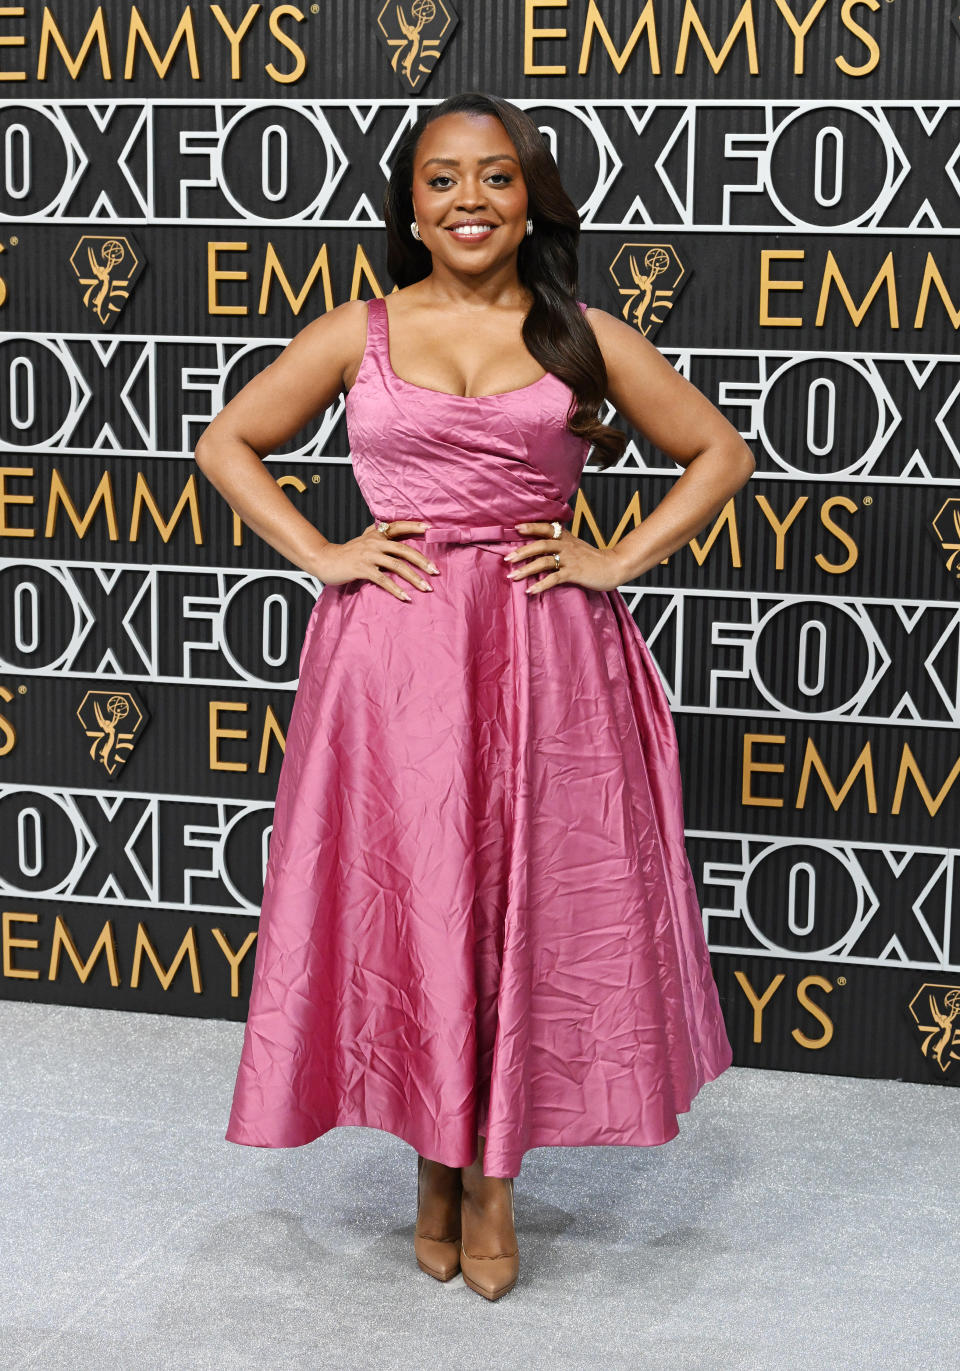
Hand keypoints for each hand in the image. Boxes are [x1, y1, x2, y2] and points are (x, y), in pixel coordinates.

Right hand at [313, 520, 439, 601]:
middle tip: (435, 571)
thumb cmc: (346, 553)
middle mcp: (374, 542)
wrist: (325, 559)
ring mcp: (368, 555)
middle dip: (422, 561)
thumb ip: (377, 535)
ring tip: (426, 587)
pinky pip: (383, 580)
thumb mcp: (363, 540)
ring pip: (397, 566)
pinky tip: (405, 597)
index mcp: (376, 534)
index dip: (414, 526)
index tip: (430, 528)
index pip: (398, 527)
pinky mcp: (362, 569)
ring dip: (414, 578)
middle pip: (404, 550)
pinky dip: (396, 589)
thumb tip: (391, 530)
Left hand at [503, 522, 626, 594]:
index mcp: (567, 538)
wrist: (614, 566)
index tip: (516, 528)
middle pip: (541, 544)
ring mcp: (571, 559)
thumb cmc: (594, 559)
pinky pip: (554, 579)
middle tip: (507, 559)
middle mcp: (567, 546)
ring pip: (544, 561)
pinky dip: (541, 584)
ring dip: (526, 569)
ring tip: (513, 576)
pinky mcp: (574, 573)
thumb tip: (542, 548)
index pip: (547, 528)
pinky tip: (531, 591)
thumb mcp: (577, 546)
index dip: (531, 527)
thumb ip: (561, 544)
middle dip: (522, 551)